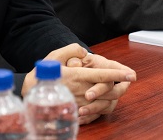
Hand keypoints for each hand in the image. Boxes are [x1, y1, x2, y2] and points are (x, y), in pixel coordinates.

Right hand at [21, 44, 135, 124]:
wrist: (31, 92)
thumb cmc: (45, 73)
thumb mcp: (56, 56)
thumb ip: (72, 50)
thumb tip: (85, 52)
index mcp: (77, 76)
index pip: (102, 75)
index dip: (118, 75)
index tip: (131, 74)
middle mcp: (80, 91)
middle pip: (108, 90)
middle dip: (121, 86)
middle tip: (129, 80)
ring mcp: (79, 103)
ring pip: (104, 102)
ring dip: (114, 95)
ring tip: (120, 88)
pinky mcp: (76, 111)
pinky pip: (95, 111)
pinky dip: (103, 105)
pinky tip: (105, 98)